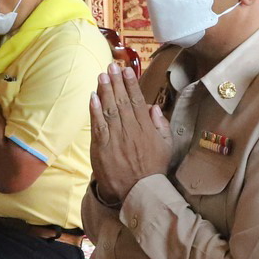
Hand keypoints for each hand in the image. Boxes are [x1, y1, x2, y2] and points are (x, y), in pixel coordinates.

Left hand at [90, 65, 169, 204]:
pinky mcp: (103, 148)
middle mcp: (131, 130)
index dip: (131, 84)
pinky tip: (93, 97)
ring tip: (102, 76)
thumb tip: (153, 107)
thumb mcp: (166, 146)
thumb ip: (161, 125)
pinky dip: (95, 110)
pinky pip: (99, 126)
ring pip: (110, 110)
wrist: (139, 192)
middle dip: (116, 82)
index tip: (127, 70)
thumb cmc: (153, 169)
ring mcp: (116, 139)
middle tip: (111, 66)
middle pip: (122, 101)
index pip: (137, 101)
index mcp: (146, 128)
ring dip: (105, 91)